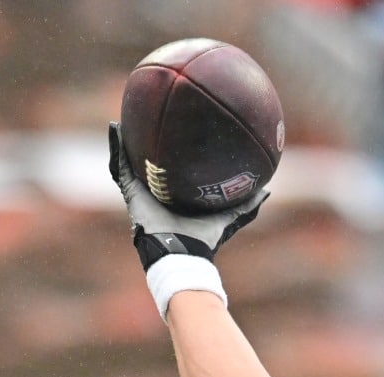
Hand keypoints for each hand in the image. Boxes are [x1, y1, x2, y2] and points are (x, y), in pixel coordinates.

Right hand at [107, 122, 267, 269]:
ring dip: (125, 141)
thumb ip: (247, 204)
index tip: (176, 132)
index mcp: (177, 195)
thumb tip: (268, 190)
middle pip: (149, 163)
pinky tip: (115, 128)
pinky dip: (115, 147)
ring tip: (122, 119)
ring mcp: (142, 191)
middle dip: (146, 144)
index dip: (172, 154)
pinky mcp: (131, 193)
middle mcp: (158, 191)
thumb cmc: (204, 238)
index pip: (172, 170)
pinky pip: (120, 167)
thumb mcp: (229, 217)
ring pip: (130, 161)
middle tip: (147, 120)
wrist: (182, 250)